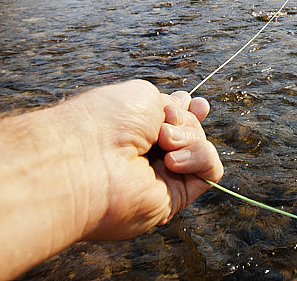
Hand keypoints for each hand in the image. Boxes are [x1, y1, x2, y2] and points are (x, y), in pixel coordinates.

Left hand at [65, 80, 223, 240]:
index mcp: (134, 126)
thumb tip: (189, 116)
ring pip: (202, 147)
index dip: (189, 110)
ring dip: (189, 138)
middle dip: (187, 121)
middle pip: (192, 129)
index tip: (195, 104)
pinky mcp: (174, 198)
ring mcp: (161, 176)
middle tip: (162, 128)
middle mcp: (147, 152)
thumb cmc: (105, 123)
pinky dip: (200, 159)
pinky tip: (172, 162)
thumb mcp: (144, 97)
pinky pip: (210, 173)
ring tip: (163, 142)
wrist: (85, 162)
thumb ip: (172, 106)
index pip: (173, 119)